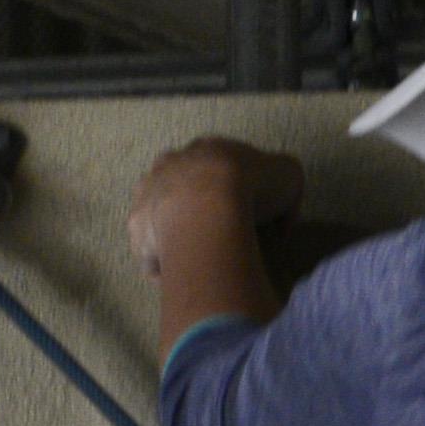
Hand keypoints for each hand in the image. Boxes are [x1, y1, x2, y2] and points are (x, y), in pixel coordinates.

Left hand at [126, 137, 304, 280]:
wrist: (209, 209)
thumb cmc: (251, 186)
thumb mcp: (288, 175)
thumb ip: (283, 185)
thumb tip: (281, 214)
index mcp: (207, 148)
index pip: (217, 164)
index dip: (233, 188)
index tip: (246, 212)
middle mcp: (170, 164)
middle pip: (183, 185)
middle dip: (198, 208)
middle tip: (220, 235)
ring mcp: (148, 193)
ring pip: (161, 214)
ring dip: (175, 233)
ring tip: (198, 258)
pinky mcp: (136, 227)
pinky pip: (149, 249)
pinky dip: (162, 262)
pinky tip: (183, 277)